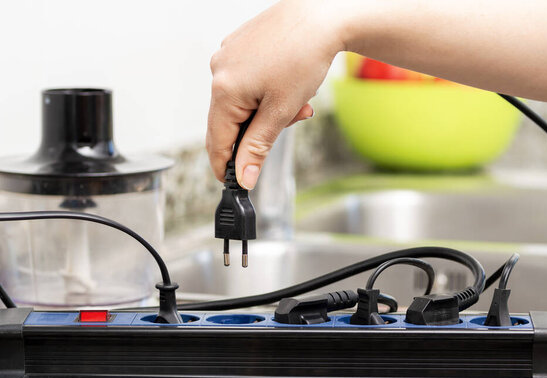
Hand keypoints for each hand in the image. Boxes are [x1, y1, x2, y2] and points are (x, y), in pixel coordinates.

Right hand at [206, 0, 345, 188]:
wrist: (322, 15)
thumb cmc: (304, 56)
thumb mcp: (281, 111)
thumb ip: (257, 147)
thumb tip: (244, 177)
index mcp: (224, 89)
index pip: (217, 142)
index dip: (226, 167)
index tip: (235, 184)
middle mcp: (218, 70)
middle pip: (229, 122)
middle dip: (258, 132)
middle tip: (287, 125)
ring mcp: (228, 56)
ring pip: (241, 102)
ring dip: (266, 112)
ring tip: (296, 102)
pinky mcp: (239, 47)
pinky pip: (245, 82)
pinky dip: (265, 92)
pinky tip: (286, 84)